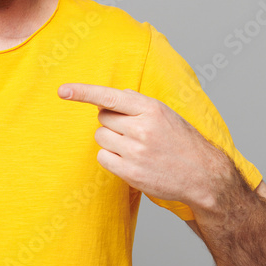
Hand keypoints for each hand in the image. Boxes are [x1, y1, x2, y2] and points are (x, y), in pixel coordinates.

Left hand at [57, 83, 231, 210]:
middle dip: (112, 122)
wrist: (204, 174)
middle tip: (133, 131)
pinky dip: (110, 157)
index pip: (110, 96)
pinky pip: (102, 157)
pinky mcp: (130, 172)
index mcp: (151, 108)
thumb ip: (136, 103)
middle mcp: (142, 128)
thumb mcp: (165, 113)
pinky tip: (129, 159)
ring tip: (134, 146)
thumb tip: (106, 100)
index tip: (62, 91)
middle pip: (103, 118)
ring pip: (101, 137)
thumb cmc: (181, 140)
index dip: (83, 92)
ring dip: (110, 140)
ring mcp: (135, 152)